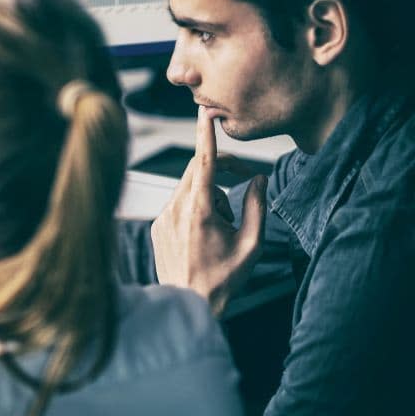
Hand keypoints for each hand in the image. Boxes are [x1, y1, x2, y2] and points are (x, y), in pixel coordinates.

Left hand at [150, 107, 267, 313]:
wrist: (189, 302)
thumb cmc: (224, 278)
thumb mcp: (252, 243)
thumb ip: (258, 206)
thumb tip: (259, 179)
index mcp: (199, 209)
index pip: (202, 162)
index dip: (205, 134)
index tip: (205, 113)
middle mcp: (175, 208)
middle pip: (197, 169)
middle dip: (221, 168)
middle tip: (244, 179)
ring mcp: (163, 217)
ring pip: (189, 186)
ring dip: (211, 193)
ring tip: (224, 225)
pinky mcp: (157, 225)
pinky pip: (178, 203)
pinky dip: (195, 207)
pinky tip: (205, 233)